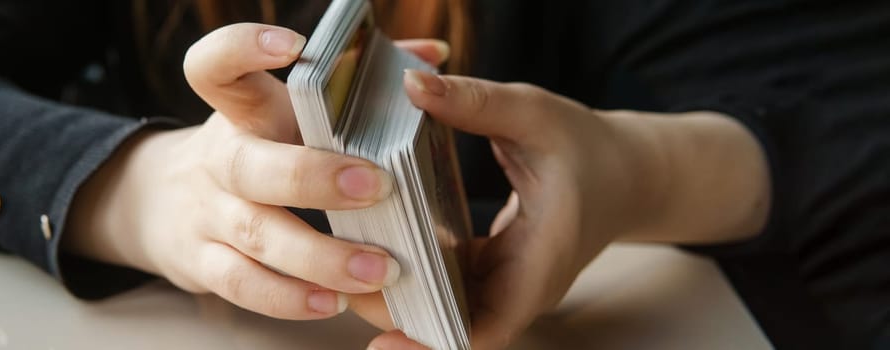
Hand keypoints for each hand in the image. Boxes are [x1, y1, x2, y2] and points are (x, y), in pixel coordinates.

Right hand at [64, 24, 453, 320]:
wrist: (158, 203)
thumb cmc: (251, 148)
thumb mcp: (281, 109)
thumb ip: (353, 83)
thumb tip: (430, 53)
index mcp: (239, 112)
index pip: (218, 67)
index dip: (244, 48)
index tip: (293, 45)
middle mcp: (219, 161)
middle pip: (251, 165)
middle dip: (313, 176)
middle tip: (376, 186)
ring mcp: (208, 215)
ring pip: (256, 234)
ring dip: (319, 256)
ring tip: (376, 269)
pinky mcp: (203, 263)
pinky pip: (242, 285)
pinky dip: (287, 298)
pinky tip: (331, 302)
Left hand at [365, 70, 768, 348]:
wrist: (626, 172)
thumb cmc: (589, 149)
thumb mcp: (536, 116)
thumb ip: (477, 102)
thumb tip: (414, 85)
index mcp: (540, 265)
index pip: (484, 329)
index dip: (431, 341)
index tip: (382, 338)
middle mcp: (520, 287)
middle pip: (450, 324)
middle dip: (397, 311)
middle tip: (342, 278)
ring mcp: (506, 283)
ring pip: (443, 306)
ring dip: (399, 290)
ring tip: (346, 260)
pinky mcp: (491, 270)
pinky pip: (445, 283)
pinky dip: (413, 268)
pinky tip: (375, 243)